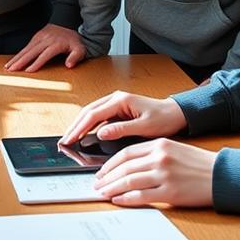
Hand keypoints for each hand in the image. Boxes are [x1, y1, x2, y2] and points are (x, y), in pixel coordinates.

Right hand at [4, 24, 86, 71]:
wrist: (67, 22)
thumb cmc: (74, 41)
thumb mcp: (80, 48)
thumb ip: (76, 57)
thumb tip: (69, 65)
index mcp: (56, 44)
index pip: (45, 54)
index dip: (37, 63)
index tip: (29, 71)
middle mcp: (46, 40)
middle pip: (32, 51)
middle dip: (21, 61)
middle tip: (11, 70)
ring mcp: (39, 37)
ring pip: (26, 49)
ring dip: (16, 58)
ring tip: (7, 67)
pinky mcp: (36, 37)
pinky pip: (26, 47)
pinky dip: (18, 54)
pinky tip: (12, 61)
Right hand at [59, 91, 185, 146]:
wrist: (175, 113)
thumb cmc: (164, 118)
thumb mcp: (144, 127)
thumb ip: (122, 129)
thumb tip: (101, 133)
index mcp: (120, 100)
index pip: (93, 114)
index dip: (80, 128)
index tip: (70, 140)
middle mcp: (115, 99)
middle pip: (87, 112)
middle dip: (74, 126)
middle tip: (64, 141)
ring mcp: (115, 103)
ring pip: (90, 113)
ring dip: (79, 125)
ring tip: (70, 139)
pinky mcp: (117, 110)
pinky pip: (98, 117)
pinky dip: (88, 125)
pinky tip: (83, 135)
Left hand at [92, 139, 214, 207]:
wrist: (222, 175)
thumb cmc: (199, 164)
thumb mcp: (175, 150)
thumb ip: (153, 155)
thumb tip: (130, 166)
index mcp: (159, 145)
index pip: (126, 154)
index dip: (110, 164)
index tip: (102, 172)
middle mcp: (160, 158)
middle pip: (124, 167)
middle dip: (107, 178)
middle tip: (97, 185)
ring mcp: (164, 175)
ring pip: (129, 181)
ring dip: (112, 189)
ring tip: (103, 194)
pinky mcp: (170, 192)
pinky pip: (141, 196)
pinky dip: (126, 199)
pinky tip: (119, 201)